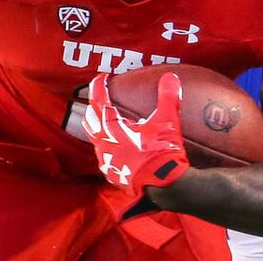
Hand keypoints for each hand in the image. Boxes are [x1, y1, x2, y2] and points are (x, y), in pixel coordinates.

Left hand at [82, 72, 188, 197]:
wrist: (165, 186)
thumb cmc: (163, 154)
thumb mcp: (167, 121)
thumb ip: (168, 97)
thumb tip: (171, 78)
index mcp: (112, 129)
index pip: (98, 101)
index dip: (98, 86)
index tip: (102, 77)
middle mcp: (104, 144)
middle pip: (91, 120)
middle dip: (94, 106)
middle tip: (101, 97)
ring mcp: (107, 161)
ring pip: (95, 139)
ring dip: (98, 127)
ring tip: (107, 121)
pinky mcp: (114, 175)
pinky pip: (104, 156)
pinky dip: (108, 146)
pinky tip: (118, 147)